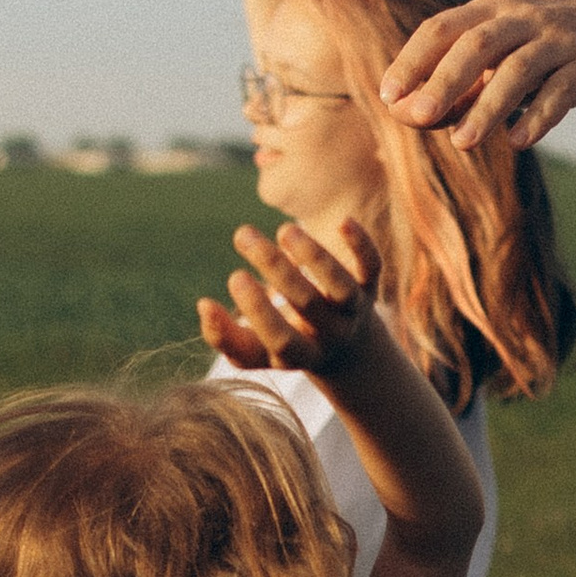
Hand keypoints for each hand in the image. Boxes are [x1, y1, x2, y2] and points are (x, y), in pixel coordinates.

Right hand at [198, 218, 382, 378]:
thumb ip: (225, 336)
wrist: (351, 351)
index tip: (235, 276)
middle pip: (307, 304)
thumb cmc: (288, 342)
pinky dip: (362, 245)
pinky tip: (342, 221)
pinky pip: (372, 266)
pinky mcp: (370, 284)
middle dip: (275, 268)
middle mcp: (332, 335)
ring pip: (340, 286)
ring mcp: (354, 310)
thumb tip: (203, 306)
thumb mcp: (257, 350)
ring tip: (284, 229)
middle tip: (242, 234)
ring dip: (314, 256)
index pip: (282, 339)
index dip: (259, 310)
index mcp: (303, 355)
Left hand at [379, 0, 575, 151]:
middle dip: (443, 81)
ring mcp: (560, 40)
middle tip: (417, 117)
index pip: (442, 29)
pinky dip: (539, 117)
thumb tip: (405, 114)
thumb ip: (458, 85)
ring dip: (488, 107)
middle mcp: (522, 19)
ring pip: (518, 69)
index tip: (388, 95)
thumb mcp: (502, 58)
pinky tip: (518, 142)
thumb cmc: (547, 48)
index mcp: (491, 11)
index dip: (412, 61)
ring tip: (463, 143)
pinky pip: (562, 91)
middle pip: (476, 45)